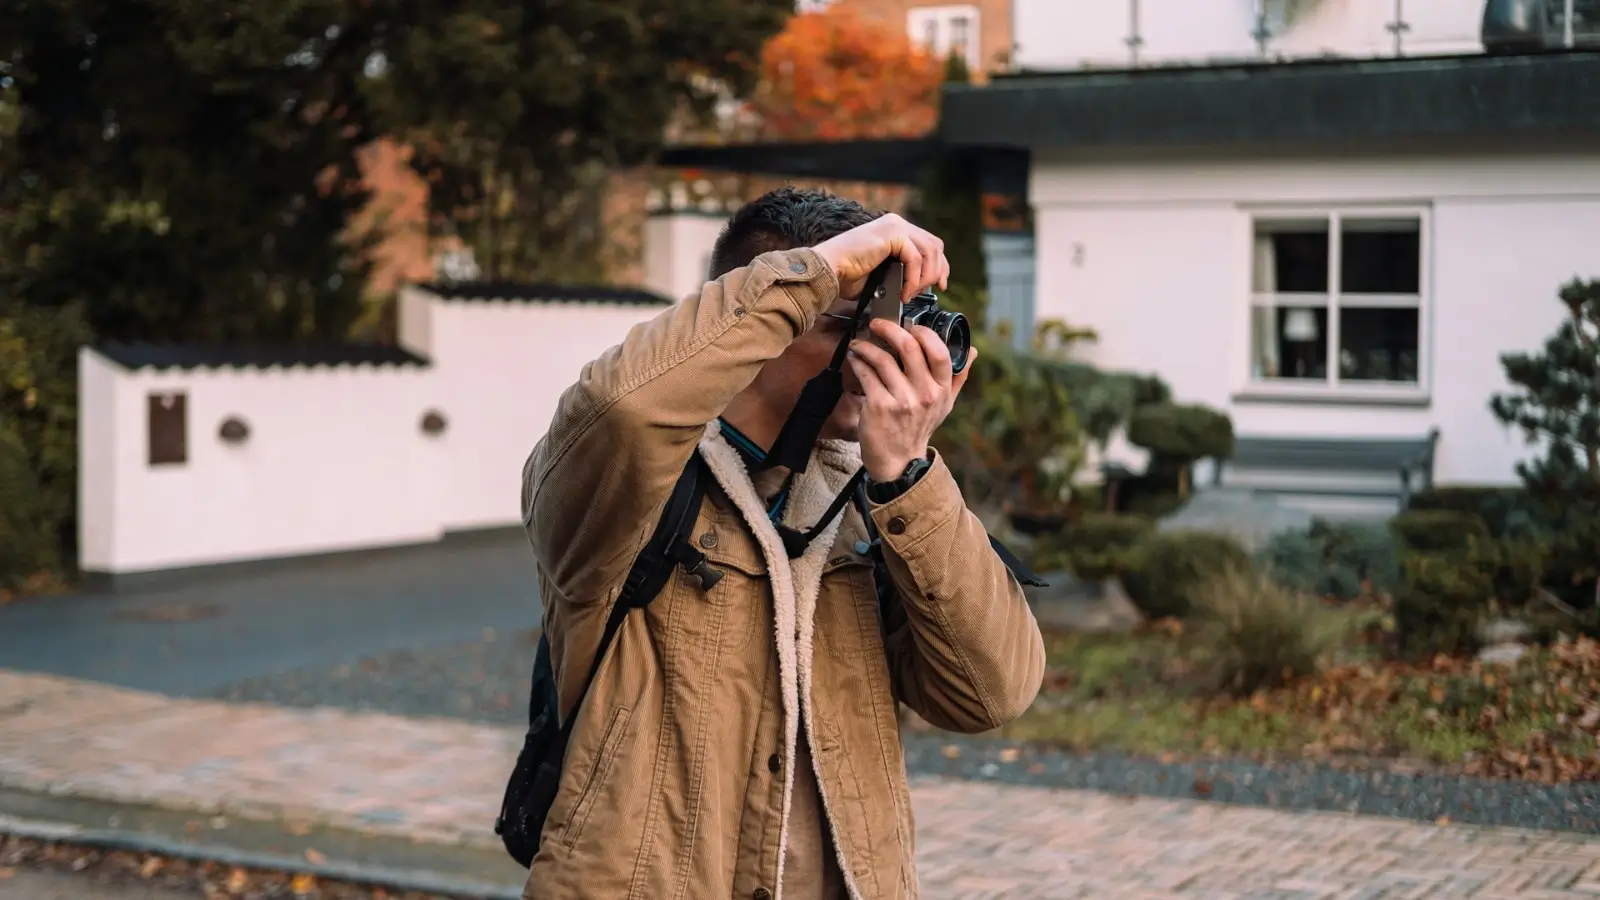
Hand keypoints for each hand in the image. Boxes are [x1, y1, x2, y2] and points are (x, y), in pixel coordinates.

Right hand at [811, 213, 949, 302]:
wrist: (828, 270)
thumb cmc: (846, 275)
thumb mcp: (883, 273)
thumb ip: (901, 272)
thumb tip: (918, 285)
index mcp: (894, 229)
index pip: (930, 244)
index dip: (939, 265)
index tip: (941, 284)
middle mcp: (896, 223)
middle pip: (935, 245)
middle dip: (938, 270)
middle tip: (933, 290)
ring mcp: (895, 226)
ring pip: (930, 251)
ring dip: (925, 277)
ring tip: (911, 293)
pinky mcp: (892, 234)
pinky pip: (915, 258)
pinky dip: (913, 279)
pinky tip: (904, 292)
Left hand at [847, 318, 978, 481]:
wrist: (900, 461)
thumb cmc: (920, 428)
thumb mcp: (945, 404)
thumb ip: (958, 376)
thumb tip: (972, 350)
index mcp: (942, 389)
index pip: (939, 352)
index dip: (924, 333)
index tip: (910, 326)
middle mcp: (924, 394)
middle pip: (909, 347)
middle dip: (890, 329)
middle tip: (877, 324)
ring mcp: (902, 400)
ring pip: (882, 359)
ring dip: (867, 346)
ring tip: (860, 344)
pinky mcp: (879, 406)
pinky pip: (866, 374)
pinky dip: (858, 361)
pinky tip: (855, 358)